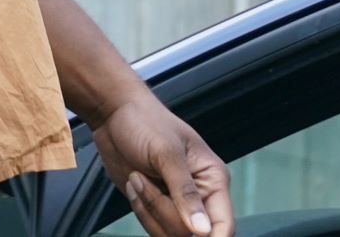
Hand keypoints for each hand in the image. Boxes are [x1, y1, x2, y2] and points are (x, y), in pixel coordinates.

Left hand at [91, 90, 234, 236]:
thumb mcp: (166, 153)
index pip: (224, 224)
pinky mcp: (156, 208)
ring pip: (168, 233)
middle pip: (190, 233)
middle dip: (162, 210)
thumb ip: (185, 193)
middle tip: (144, 179)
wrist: (115, 115)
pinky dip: (139, 210)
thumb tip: (203, 231)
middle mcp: (199, 196)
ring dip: (148, 209)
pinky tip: (134, 183)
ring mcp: (176, 204)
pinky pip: (151, 227)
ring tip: (138, 178)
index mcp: (212, 179)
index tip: (196, 236)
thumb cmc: (145, 122)